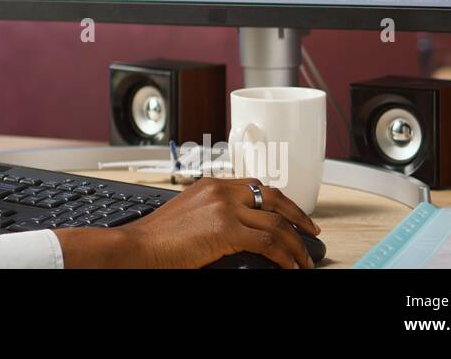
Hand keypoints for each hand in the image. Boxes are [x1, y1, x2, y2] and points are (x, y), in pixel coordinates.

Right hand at [56, 178, 320, 268]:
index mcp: (211, 185)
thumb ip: (213, 214)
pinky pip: (268, 242)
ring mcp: (224, 208)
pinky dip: (284, 256)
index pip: (257, 186)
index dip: (281, 201)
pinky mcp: (226, 229)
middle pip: (274, 197)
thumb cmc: (157, 238)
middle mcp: (220, 191)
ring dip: (296, 244)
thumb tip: (239, 230)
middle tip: (311, 231)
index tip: (292, 214)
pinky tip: (289, 265)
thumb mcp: (189, 215)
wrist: (139, 246)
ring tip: (304, 260)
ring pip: (276, 223)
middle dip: (298, 216)